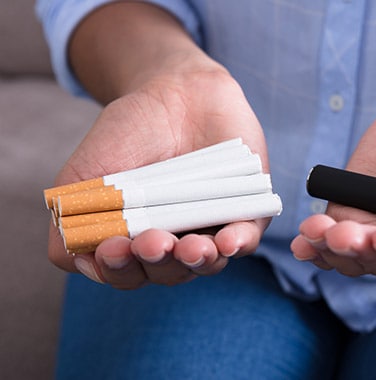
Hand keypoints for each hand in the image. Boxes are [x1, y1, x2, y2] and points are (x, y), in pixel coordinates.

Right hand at [49, 61, 269, 288]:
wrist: (175, 91)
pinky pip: (248, 237)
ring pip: (208, 261)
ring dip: (196, 260)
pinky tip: (228, 242)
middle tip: (150, 242)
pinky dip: (239, 243)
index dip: (119, 269)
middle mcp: (175, 243)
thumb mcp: (83, 176)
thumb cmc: (127, 137)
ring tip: (188, 247)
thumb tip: (80, 262)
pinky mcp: (247, 211)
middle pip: (168, 272)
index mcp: (135, 242)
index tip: (111, 247)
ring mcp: (212, 229)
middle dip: (157, 262)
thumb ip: (69, 224)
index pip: (127, 272)